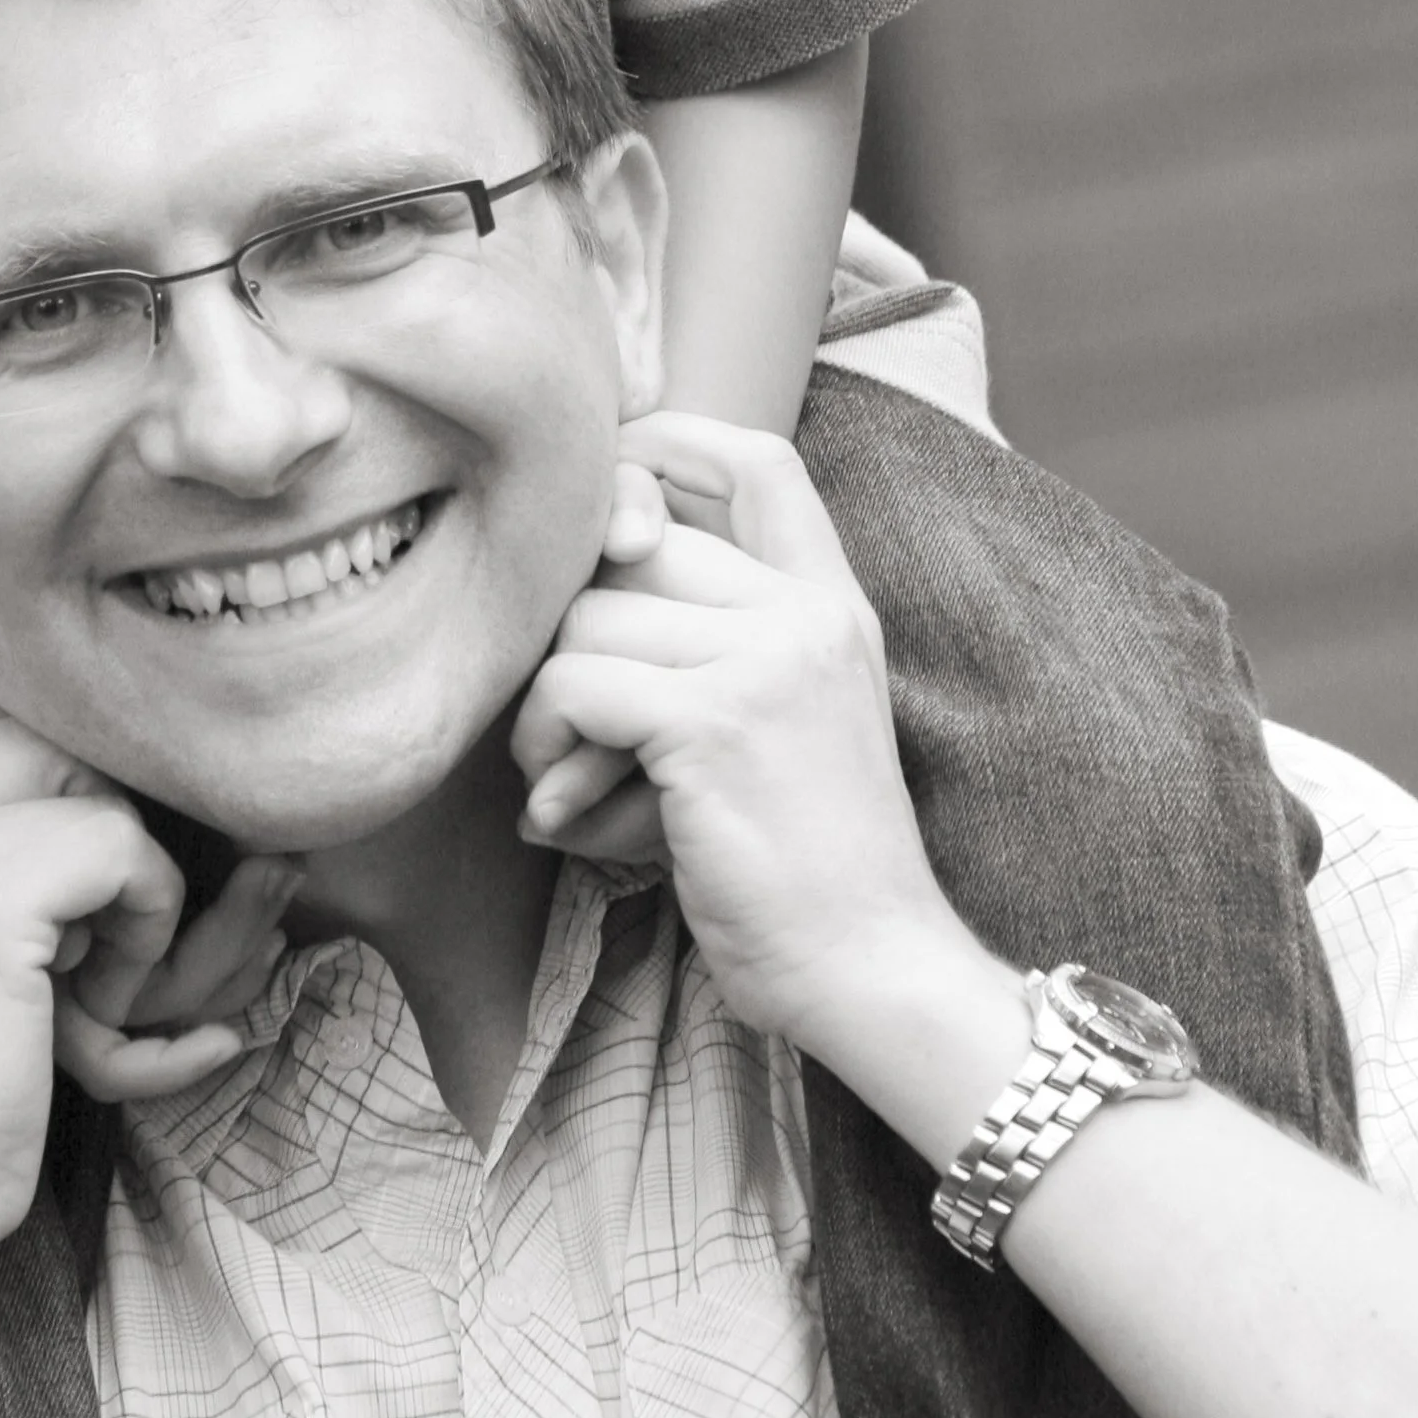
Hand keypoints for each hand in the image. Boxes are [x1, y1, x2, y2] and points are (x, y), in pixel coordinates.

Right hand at [0, 685, 246, 1293]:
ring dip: (136, 880)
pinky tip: (108, 1003)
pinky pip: (125, 849)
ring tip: (101, 974)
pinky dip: (149, 925)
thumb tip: (116, 757)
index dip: (67, 767)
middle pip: (53, 728)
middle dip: (111, 814)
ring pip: (100, 786)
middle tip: (103, 925)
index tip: (85, 869)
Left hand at [510, 414, 984, 1063]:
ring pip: (586, 617)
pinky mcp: (714, 721)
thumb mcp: (779, 729)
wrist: (873, 970)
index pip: (758, 458)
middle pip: (634, 548)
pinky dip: (544, 745)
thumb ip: (704, 652)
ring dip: (545, 705)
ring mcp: (765, 660)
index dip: (667, 448)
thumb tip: (552, 596)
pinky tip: (562, 809)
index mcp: (834, 607)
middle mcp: (806, 614)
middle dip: (574, 631)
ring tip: (564, 780)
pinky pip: (572, 685)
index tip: (610, 515)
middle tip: (568, 732)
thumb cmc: (807, 872)